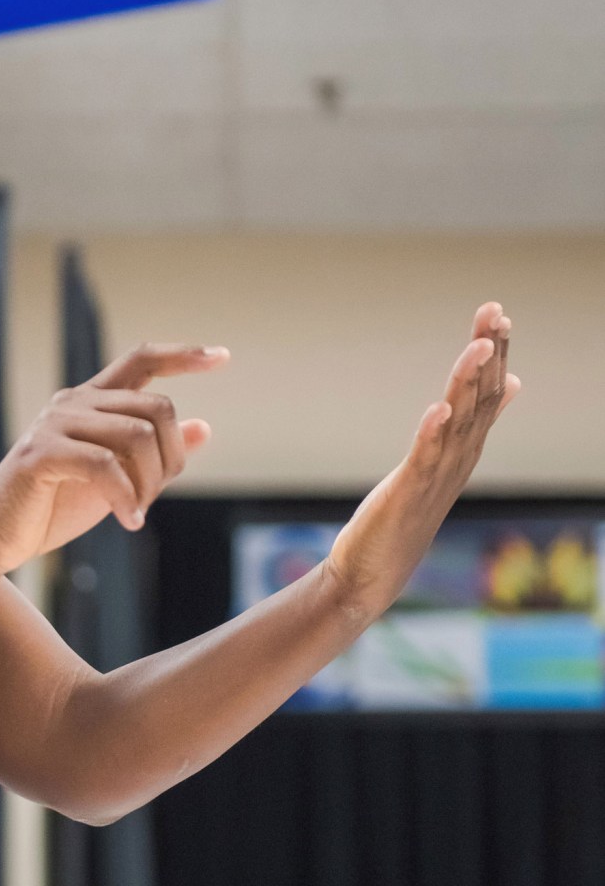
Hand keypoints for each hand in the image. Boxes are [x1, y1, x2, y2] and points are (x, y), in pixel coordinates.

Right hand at [0, 342, 225, 574]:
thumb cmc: (52, 508)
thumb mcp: (117, 478)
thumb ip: (154, 452)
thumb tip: (204, 426)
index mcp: (90, 401)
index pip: (142, 360)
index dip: (183, 355)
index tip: (222, 356)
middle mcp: (73, 402)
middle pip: (155, 408)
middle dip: (171, 458)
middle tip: (155, 497)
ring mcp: (54, 424)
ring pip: (137, 436)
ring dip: (150, 484)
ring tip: (136, 513)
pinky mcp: (40, 453)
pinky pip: (106, 466)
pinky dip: (126, 498)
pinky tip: (127, 521)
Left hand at [325, 302, 519, 621]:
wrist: (373, 572)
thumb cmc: (407, 515)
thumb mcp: (444, 461)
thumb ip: (475, 422)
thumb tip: (511, 382)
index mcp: (465, 448)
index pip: (487, 393)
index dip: (494, 353)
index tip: (497, 314)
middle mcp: (458, 459)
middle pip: (478, 399)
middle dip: (486, 354)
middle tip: (493, 313)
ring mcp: (435, 477)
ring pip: (458, 423)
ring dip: (466, 384)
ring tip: (475, 347)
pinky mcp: (408, 494)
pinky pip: (423, 459)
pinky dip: (431, 433)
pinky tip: (438, 409)